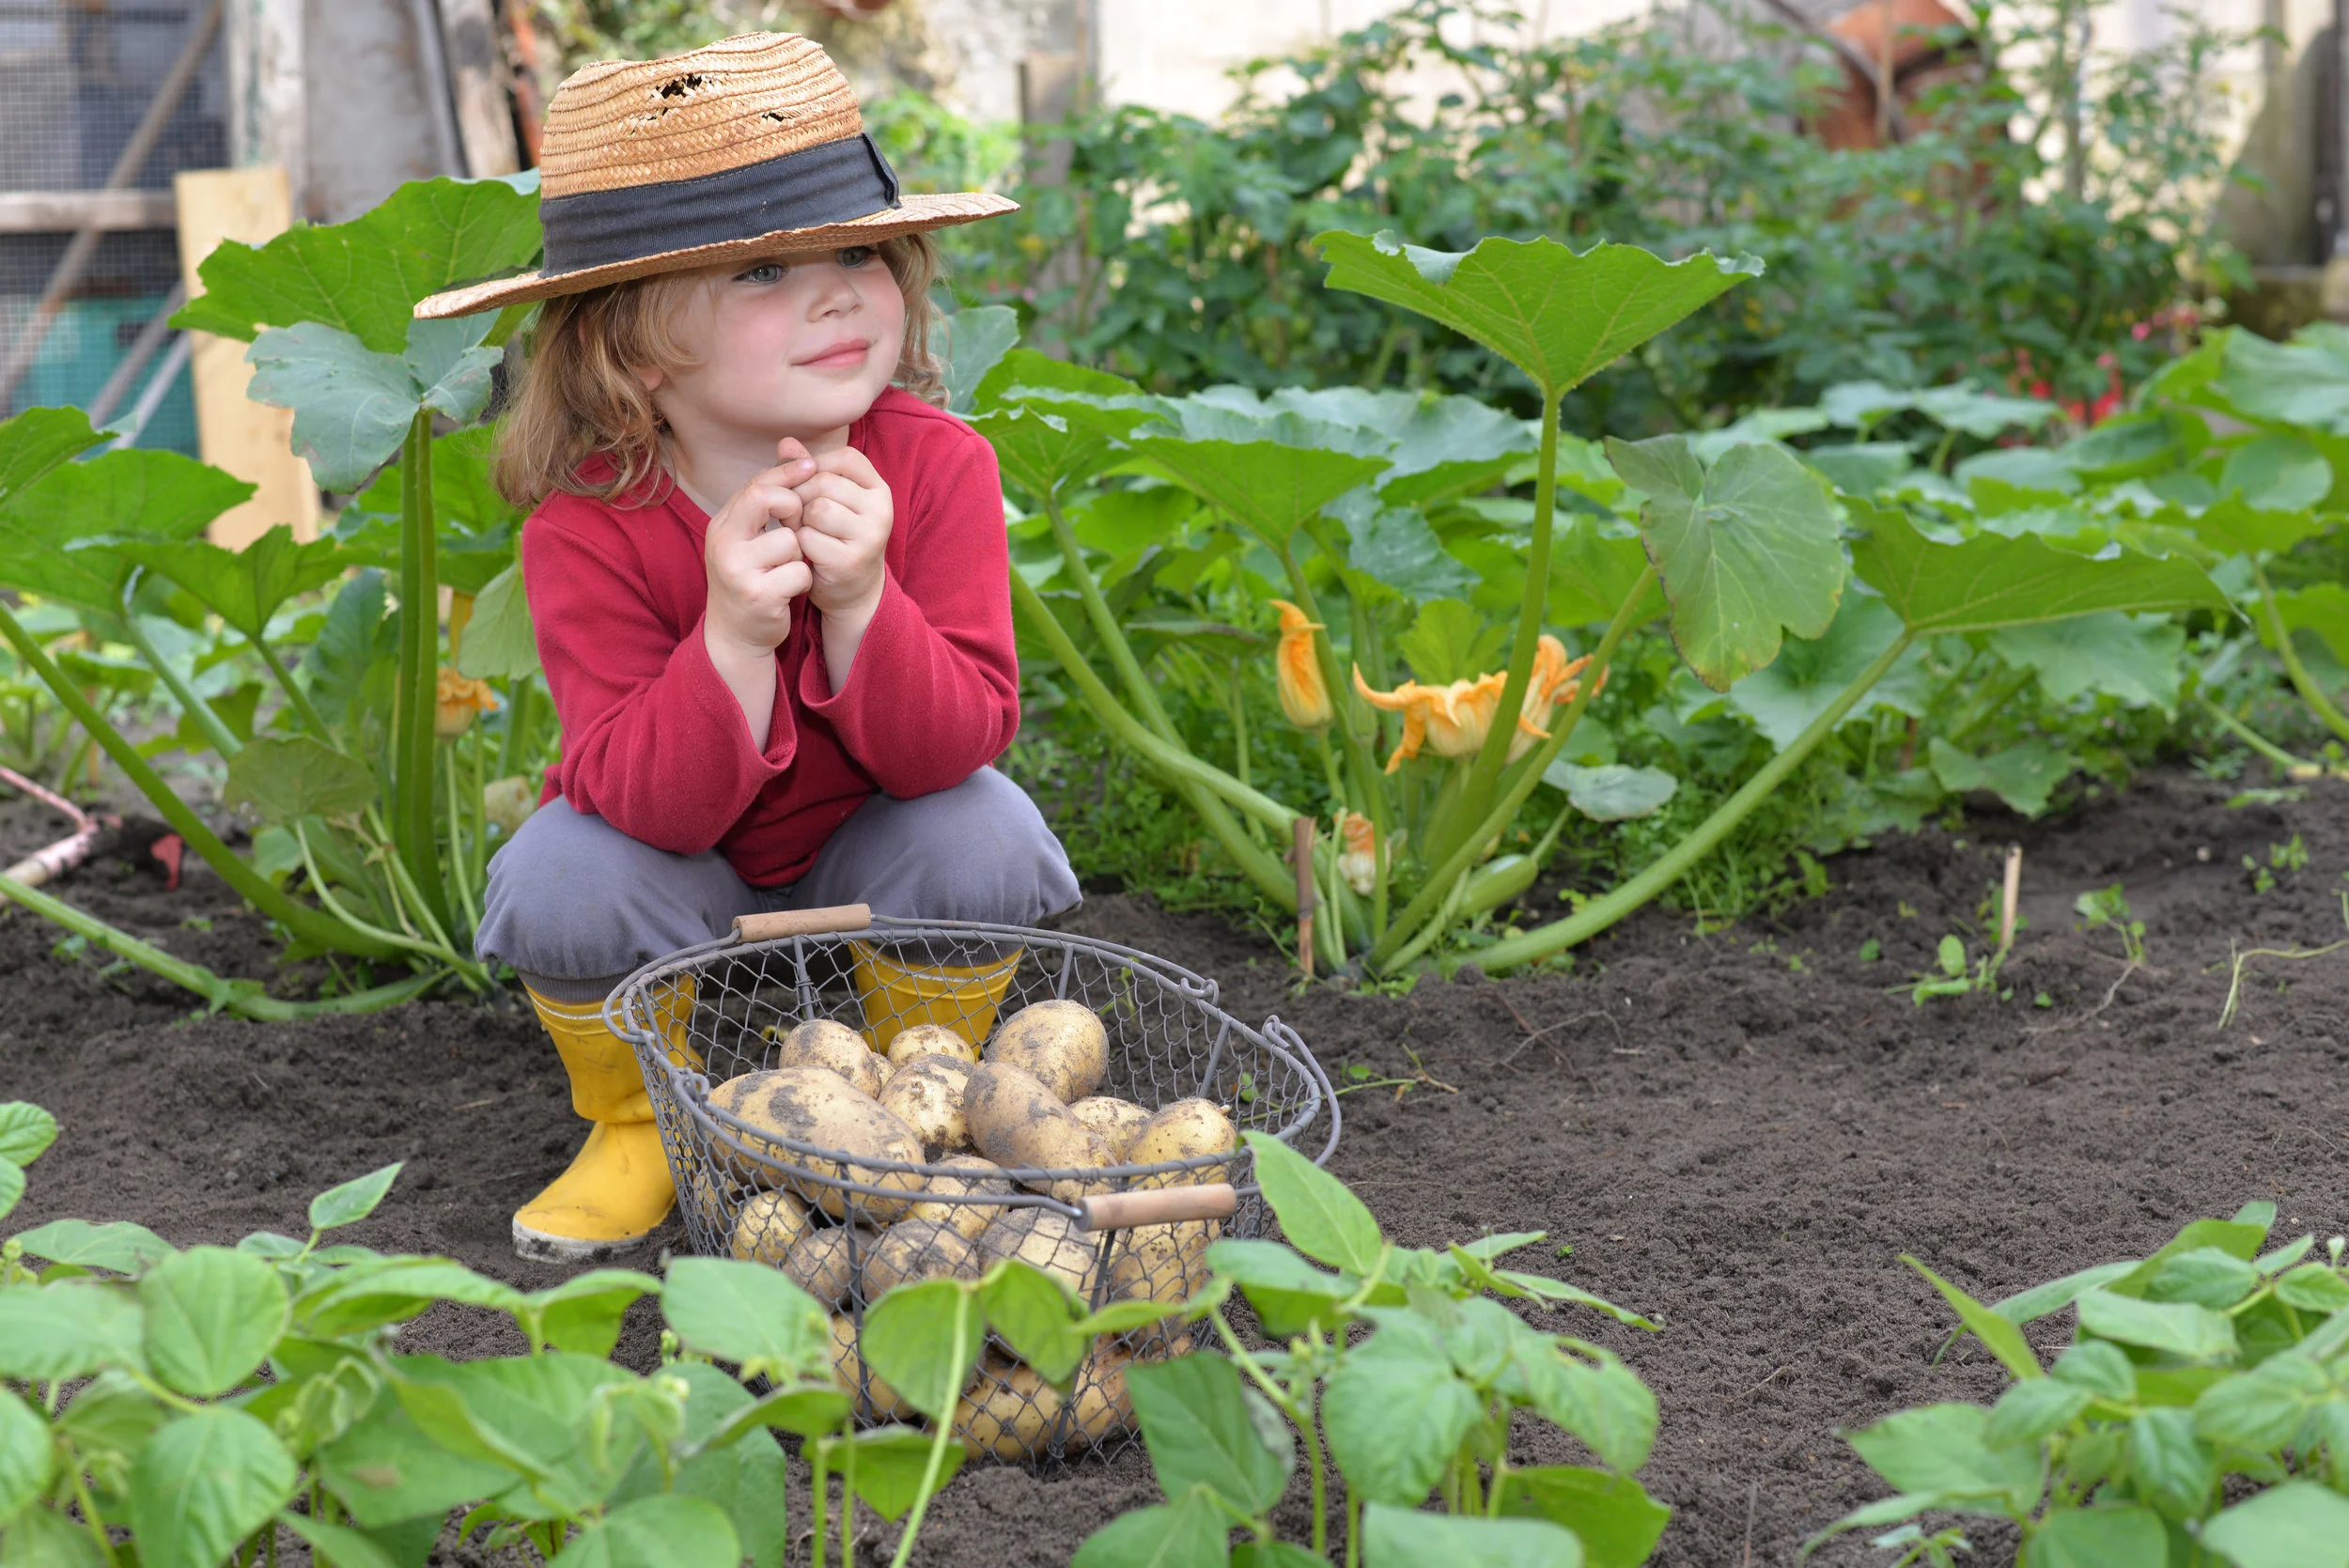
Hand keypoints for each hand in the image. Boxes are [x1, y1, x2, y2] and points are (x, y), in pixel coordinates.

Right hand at [702, 448, 817, 657]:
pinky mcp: (757, 595)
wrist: (736, 633)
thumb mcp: (751, 535)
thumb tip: (790, 445)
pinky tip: (789, 590)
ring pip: (791, 541)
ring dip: (800, 556)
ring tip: (786, 570)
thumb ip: (768, 496)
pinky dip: (803, 581)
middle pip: (766, 499)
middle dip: (794, 507)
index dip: (787, 473)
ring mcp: (737, 570)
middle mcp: (723, 543)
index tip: (813, 466)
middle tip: (797, 526)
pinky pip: (799, 573)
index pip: (756, 485)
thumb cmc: (750, 577)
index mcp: (722, 524)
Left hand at [785, 439, 892, 620]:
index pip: (845, 459)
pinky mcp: (851, 560)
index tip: (806, 487)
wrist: (852, 591)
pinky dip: (800, 544)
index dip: (816, 467)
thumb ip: (808, 471)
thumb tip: (785, 442)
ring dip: (799, 521)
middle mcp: (881, 510)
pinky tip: (806, 553)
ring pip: (817, 509)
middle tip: (798, 516)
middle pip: (824, 482)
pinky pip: (809, 538)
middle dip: (800, 497)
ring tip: (803, 533)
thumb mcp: (827, 500)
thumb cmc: (835, 538)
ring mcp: (869, 536)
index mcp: (878, 489)